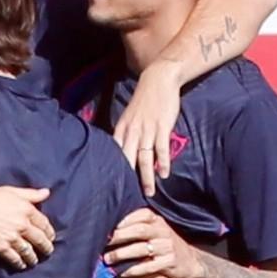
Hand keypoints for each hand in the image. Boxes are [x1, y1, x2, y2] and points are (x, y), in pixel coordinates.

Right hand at [0, 186, 56, 269]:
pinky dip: (20, 263)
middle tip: (47, 252)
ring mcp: (12, 238)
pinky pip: (15, 259)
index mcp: (26, 209)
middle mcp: (22, 225)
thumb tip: (47, 193)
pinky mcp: (1, 248)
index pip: (44, 224)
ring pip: (29, 252)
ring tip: (33, 261)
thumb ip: (30, 194)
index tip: (50, 237)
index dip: (49, 232)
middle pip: (41, 240)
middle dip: (46, 248)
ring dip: (33, 258)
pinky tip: (21, 265)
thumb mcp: (9, 191)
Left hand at [105, 208, 203, 277]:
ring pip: (141, 249)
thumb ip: (137, 226)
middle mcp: (163, 232)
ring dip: (121, 254)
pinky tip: (121, 272)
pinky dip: (133, 269)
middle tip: (101, 242)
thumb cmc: (164, 244)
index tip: (105, 225)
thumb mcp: (156, 230)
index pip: (140, 215)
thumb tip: (106, 227)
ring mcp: (168, 247)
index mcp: (158, 221)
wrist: (193, 262)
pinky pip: (149, 266)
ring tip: (106, 259)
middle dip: (118, 236)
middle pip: (138, 231)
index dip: (123, 220)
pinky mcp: (170, 263)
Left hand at [114, 61, 180, 196]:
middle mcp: (131, 131)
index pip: (115, 152)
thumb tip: (124, 149)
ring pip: (144, 158)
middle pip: (128, 159)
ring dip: (147, 176)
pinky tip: (164, 174)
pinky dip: (163, 162)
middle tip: (129, 197)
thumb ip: (127, 132)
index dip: (114, 169)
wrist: (157, 80)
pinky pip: (161, 148)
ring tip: (149, 192)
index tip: (112, 185)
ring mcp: (147, 130)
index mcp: (121, 128)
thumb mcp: (129, 116)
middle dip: (128, 179)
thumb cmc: (144, 99)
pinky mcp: (161, 127)